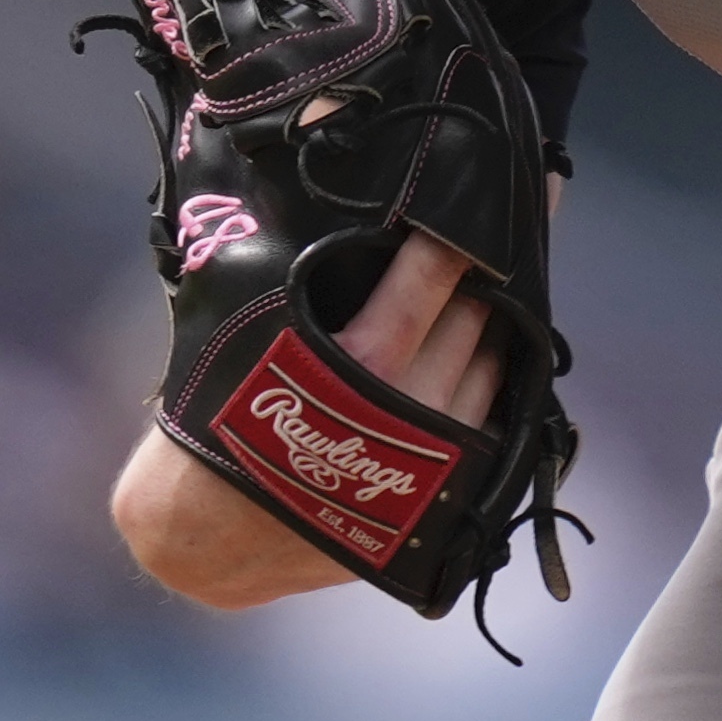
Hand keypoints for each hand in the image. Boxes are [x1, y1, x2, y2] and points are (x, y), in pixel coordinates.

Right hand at [110, 227, 507, 610]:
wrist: (216, 537)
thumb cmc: (222, 417)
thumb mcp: (248, 332)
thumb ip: (306, 275)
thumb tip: (339, 207)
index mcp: (364, 361)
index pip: (436, 273)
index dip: (465, 228)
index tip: (488, 183)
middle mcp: (412, 407)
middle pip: (477, 313)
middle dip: (489, 266)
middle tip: (505, 219)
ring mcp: (437, 455)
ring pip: (496, 363)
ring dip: (499, 320)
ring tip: (499, 277)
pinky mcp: (447, 493)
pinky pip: (492, 417)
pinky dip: (493, 377)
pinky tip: (492, 347)